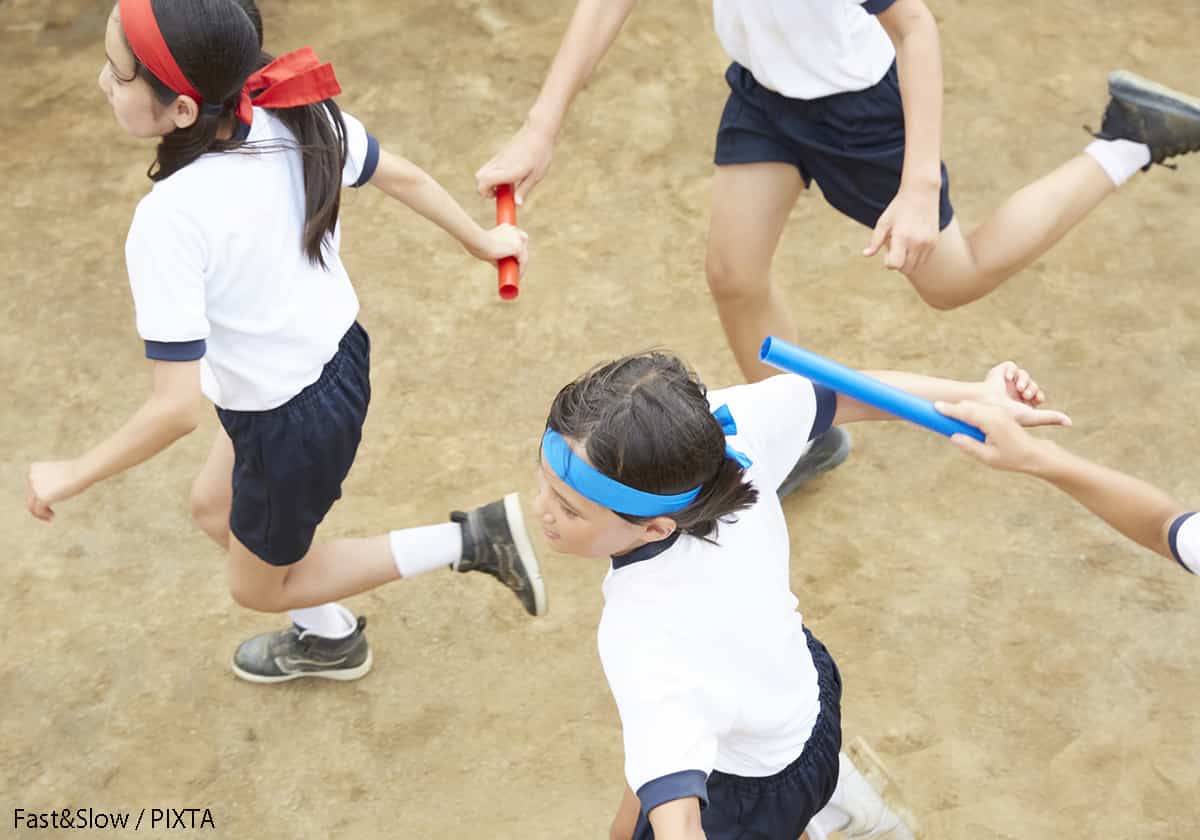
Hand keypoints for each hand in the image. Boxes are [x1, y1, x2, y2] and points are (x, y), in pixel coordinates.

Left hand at [27, 460, 88, 520]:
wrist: (82, 470)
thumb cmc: (77, 471)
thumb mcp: (58, 474)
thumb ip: (49, 482)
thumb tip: (47, 494)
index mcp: (34, 469)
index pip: (31, 488)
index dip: (37, 497)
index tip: (49, 502)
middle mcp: (31, 477)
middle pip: (30, 498)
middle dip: (38, 507)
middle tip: (49, 513)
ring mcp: (35, 487)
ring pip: (31, 506)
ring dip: (40, 514)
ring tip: (51, 516)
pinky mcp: (42, 497)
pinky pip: (38, 510)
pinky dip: (44, 516)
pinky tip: (52, 516)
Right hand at [466, 223, 529, 275]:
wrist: (478, 241)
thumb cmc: (478, 244)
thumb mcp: (489, 246)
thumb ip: (496, 252)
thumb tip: (499, 265)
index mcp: (508, 227)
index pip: (517, 239)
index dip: (517, 251)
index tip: (514, 261)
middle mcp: (515, 230)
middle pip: (523, 247)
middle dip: (521, 259)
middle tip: (516, 269)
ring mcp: (518, 239)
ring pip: (524, 255)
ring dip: (522, 266)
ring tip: (517, 275)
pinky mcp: (518, 248)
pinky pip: (522, 261)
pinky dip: (521, 269)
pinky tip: (518, 276)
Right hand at [475, 120, 555, 204]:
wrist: (538, 130)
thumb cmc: (540, 153)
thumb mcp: (536, 175)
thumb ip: (524, 190)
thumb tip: (517, 204)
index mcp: (509, 170)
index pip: (484, 182)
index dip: (485, 193)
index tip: (497, 197)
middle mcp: (500, 164)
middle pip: (479, 178)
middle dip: (484, 188)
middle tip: (500, 192)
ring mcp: (499, 158)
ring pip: (483, 171)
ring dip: (489, 181)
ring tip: (507, 183)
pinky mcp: (500, 154)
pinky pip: (490, 166)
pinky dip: (494, 174)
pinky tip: (510, 174)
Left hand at [863, 182, 940, 273]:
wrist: (922, 193)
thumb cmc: (898, 208)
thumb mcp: (883, 222)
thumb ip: (875, 240)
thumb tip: (866, 255)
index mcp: (902, 237)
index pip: (894, 265)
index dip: (888, 262)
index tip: (887, 252)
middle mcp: (917, 242)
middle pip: (905, 269)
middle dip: (897, 263)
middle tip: (894, 247)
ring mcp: (927, 243)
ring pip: (915, 266)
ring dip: (907, 262)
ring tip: (903, 244)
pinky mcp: (934, 243)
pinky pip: (923, 260)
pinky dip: (916, 257)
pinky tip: (912, 242)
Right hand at [936, 400, 1057, 472]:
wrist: (1033, 453)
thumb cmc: (1012, 458)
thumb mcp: (988, 457)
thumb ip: (970, 446)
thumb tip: (953, 437)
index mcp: (992, 422)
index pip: (966, 412)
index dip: (949, 409)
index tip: (935, 406)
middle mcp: (995, 412)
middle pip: (968, 405)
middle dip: (951, 407)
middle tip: (933, 410)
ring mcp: (998, 411)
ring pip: (973, 405)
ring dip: (959, 409)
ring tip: (944, 414)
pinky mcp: (999, 413)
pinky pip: (979, 408)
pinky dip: (967, 410)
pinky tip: (959, 418)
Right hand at [977, 361, 1071, 427]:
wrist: (985, 404)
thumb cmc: (1005, 414)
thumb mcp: (1032, 416)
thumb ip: (1050, 418)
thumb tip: (1071, 423)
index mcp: (1019, 404)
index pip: (1036, 395)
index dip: (1038, 395)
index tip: (1036, 399)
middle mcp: (1013, 393)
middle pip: (1032, 384)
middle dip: (1032, 388)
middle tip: (1026, 394)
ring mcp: (1006, 382)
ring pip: (1024, 374)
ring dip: (1024, 380)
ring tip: (1018, 388)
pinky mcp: (998, 372)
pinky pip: (1012, 366)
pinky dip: (1012, 370)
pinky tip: (1008, 379)